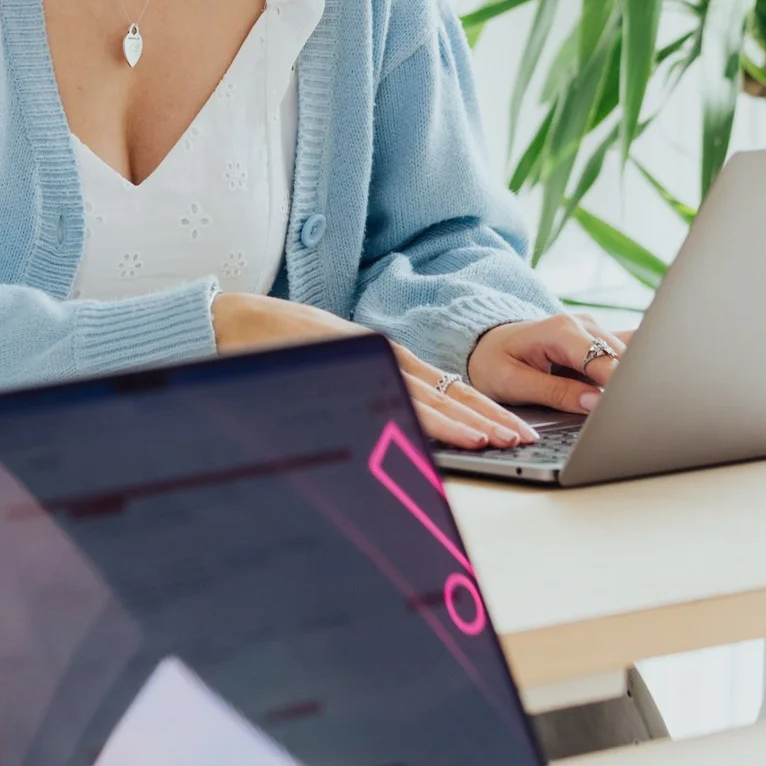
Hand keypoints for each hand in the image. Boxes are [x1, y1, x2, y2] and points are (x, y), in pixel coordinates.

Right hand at [210, 296, 534, 452]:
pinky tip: (461, 437)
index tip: (514, 429)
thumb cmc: (286, 346)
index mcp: (390, 355)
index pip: (450, 386)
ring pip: (437, 401)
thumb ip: (373, 383)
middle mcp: (389, 357)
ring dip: (475, 424)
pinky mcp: (355, 373)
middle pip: (454, 393)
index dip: (485, 408)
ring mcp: (373, 365)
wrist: (237, 323)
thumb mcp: (342, 363)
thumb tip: (401, 415)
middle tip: (528, 440)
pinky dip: (437, 423)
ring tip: (507, 441)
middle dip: (493, 419)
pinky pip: (403, 403)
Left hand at [467, 313, 630, 417]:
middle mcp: (584, 324)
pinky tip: (632, 388)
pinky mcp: (600, 340)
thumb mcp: (513, 383)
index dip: (618, 387)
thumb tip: (594, 404)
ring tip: (628, 407)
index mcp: (561, 330)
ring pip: (631, 356)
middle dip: (629, 386)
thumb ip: (555, 393)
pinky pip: (625, 352)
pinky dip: (631, 370)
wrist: (488, 344)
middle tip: (630, 416)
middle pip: (623, 358)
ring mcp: (594, 330)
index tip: (626, 411)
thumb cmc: (494, 362)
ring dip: (632, 380)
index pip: (603, 361)